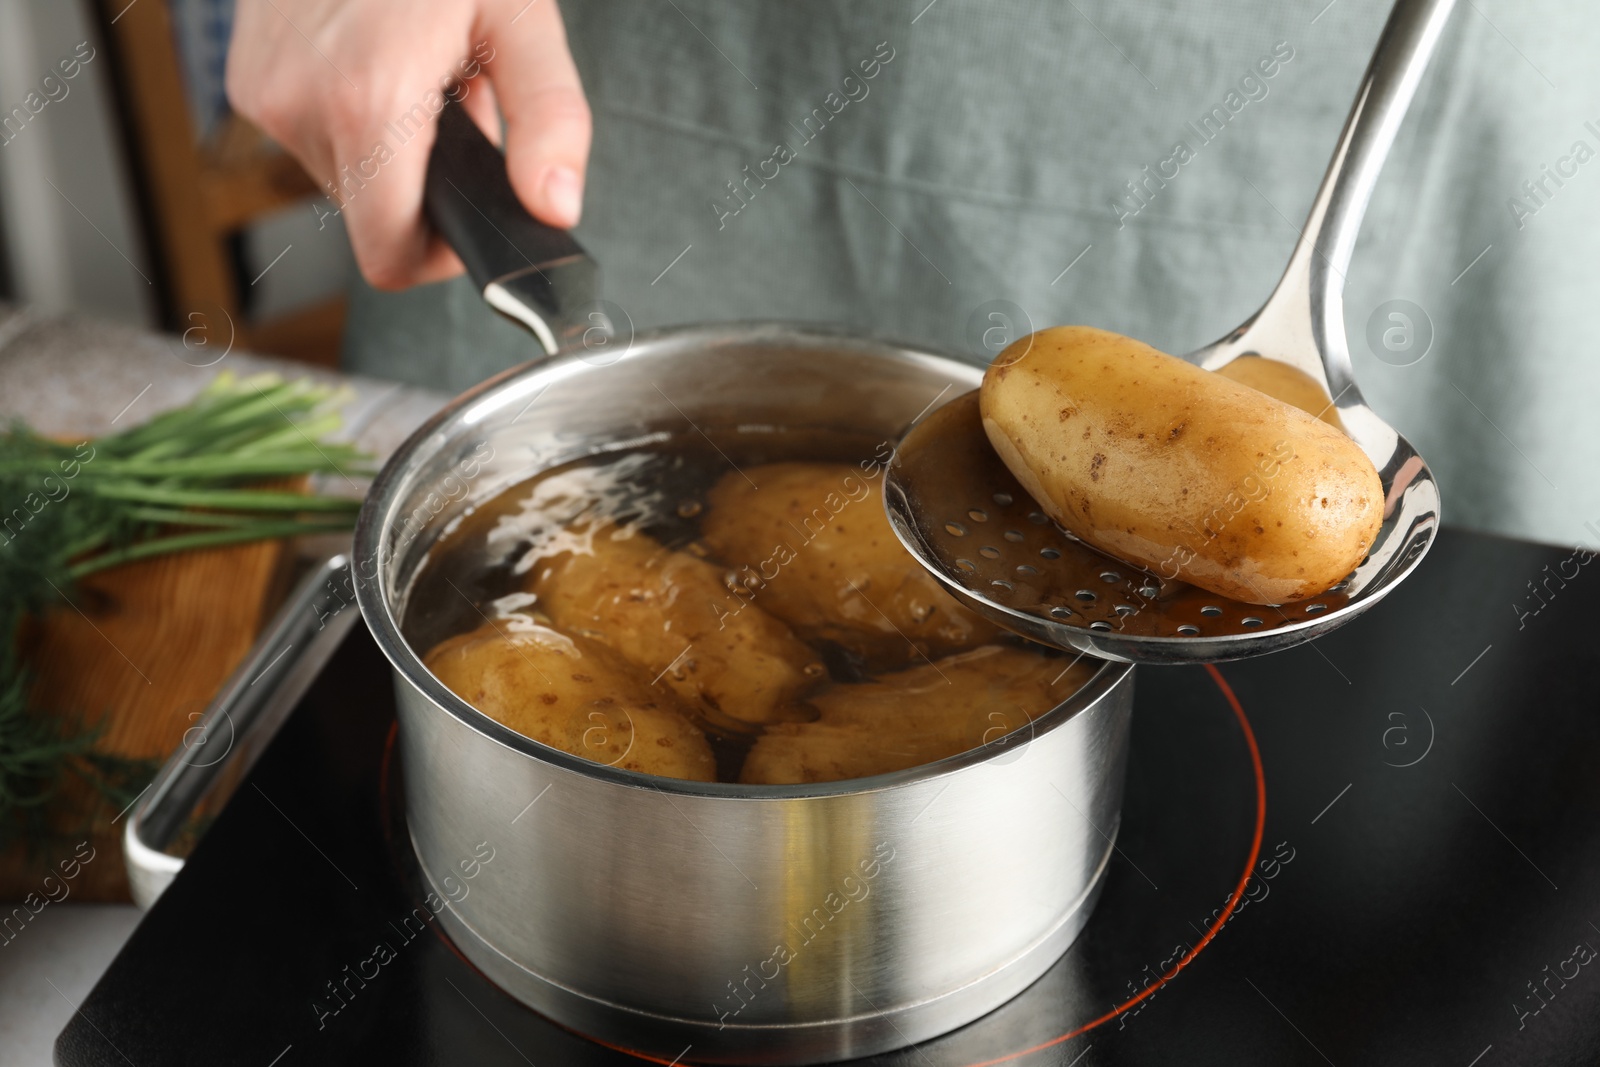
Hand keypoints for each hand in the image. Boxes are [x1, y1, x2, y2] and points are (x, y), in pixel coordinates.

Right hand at [227, 0, 590, 289]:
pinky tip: (377, 59)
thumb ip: (549, 120)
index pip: (390, 256)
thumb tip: (555, 207)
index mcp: (369, 101)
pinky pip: (314, 138)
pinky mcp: (245, 81)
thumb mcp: (520, 19)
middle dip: (426, 182)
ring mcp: (263, 94)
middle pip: (373, 217)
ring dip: (392, 148)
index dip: (439, 255)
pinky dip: (354, 118)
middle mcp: (301, 105)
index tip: (471, 215)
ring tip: (417, 73)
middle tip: (456, 104)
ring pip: (345, 180)